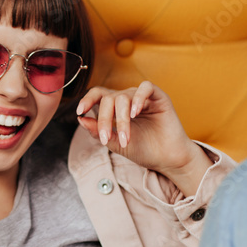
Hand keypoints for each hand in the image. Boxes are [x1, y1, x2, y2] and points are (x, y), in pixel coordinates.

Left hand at [76, 81, 204, 177]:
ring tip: (126, 138)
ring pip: (124, 96)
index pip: (98, 95)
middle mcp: (127, 99)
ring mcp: (143, 98)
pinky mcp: (159, 97)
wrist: (166, 159)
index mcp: (115, 108)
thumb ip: (98, 131)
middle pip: (108, 98)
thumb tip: (80, 118)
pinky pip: (146, 87)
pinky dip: (138, 98)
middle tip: (107, 139)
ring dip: (121, 119)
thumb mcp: (115, 143)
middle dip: (105, 119)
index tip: (80, 111)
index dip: (87, 99)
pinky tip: (135, 112)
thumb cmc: (142, 150)